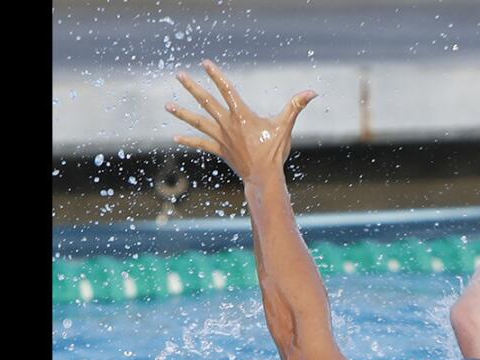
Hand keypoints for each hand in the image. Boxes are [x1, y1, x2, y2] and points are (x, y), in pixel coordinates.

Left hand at [166, 59, 315, 182]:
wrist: (263, 177)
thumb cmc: (274, 152)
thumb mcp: (285, 126)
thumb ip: (295, 106)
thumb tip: (312, 92)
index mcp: (241, 115)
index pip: (227, 90)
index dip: (216, 75)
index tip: (205, 63)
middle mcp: (227, 124)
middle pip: (206, 102)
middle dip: (192, 87)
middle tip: (179, 75)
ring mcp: (221, 137)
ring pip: (198, 122)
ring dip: (182, 113)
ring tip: (167, 105)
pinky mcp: (219, 149)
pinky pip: (201, 143)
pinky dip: (189, 140)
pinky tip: (175, 136)